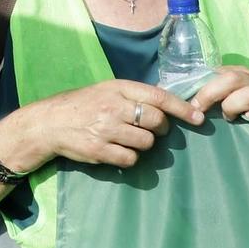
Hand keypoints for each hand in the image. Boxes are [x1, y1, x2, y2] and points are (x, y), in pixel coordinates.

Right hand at [3, 79, 202, 169]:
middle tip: (150, 130)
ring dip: (142, 145)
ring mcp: (107, 129)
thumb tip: (168, 106)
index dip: (182, 108)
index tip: (198, 118)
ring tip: (127, 139)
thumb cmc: (83, 105)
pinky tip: (116, 151)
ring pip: (146, 143)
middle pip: (156, 122)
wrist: (50, 122)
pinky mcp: (99, 150)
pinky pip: (130, 159)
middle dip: (159, 130)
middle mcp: (114, 106)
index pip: (158, 97)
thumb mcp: (107, 90)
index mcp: (118, 88)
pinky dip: (128, 158)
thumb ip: (134, 96)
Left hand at [189, 66, 248, 121]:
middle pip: (232, 78)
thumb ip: (204, 91)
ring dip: (233, 106)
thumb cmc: (232, 110)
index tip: (191, 105)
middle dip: (211, 94)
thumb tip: (178, 95)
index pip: (218, 72)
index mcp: (238, 72)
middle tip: (200, 110)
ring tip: (229, 116)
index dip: (203, 89)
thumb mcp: (217, 96)